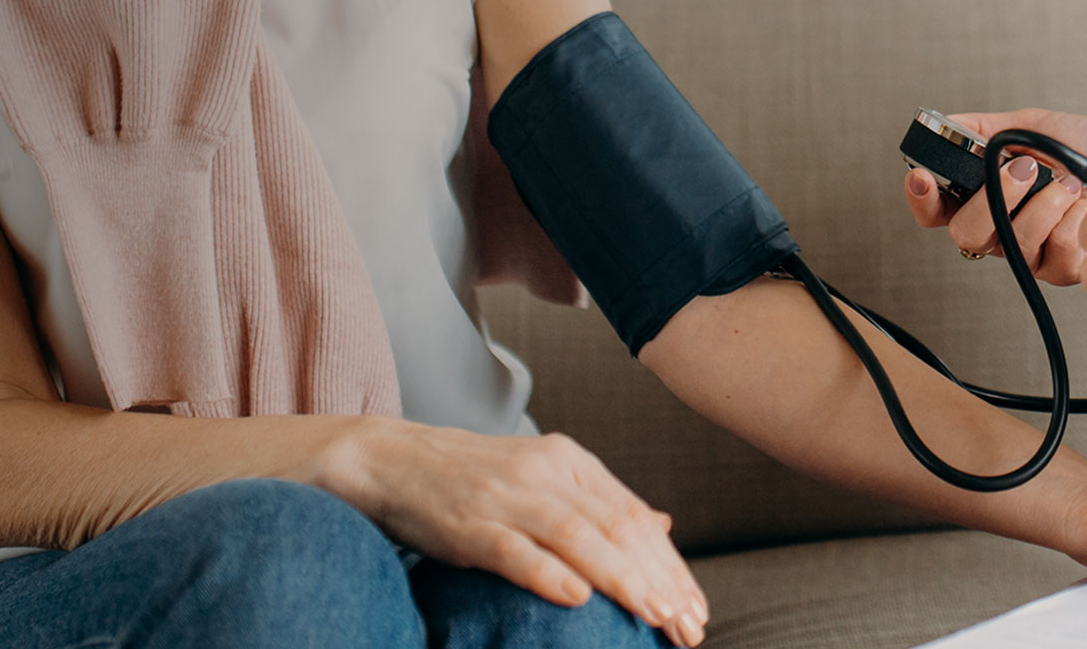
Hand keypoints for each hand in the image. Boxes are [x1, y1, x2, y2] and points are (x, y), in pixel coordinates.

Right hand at [316, 421, 710, 645]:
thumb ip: (600, 500)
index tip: (696, 608)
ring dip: (622, 580)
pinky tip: (578, 599)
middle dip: (659, 581)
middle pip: (617, 527)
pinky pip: (514, 550)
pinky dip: (548, 574)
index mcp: (568, 459)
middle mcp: (544, 471)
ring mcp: (505, 496)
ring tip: (654, 615)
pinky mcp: (468, 523)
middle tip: (687, 626)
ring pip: (577, 537)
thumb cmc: (471, 476)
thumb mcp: (542, 476)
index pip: (634, 514)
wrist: (390, 459)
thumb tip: (663, 523)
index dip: (671, 564)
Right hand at [902, 109, 1086, 283]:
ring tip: (1065, 180)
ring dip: (1038, 204)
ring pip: (1007, 241)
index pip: (934, 206)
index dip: (922, 196)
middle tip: (1021, 169)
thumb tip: (944, 123)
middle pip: (963, 231)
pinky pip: (1046, 253)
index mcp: (981, 195)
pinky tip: (1080, 203)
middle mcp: (998, 227)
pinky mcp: (1056, 269)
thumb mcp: (1033, 125)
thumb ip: (986, 128)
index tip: (921, 176)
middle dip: (992, 197)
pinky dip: (1065, 220)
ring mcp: (1026, 251)